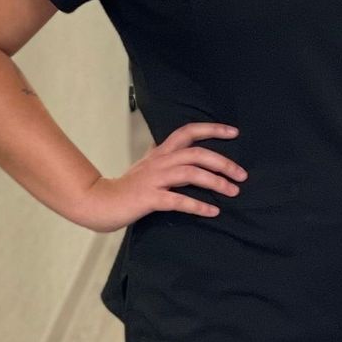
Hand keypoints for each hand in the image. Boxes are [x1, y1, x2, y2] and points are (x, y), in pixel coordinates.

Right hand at [73, 122, 246, 230]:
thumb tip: (183, 148)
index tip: (234, 132)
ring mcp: (154, 180)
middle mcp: (159, 162)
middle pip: (196, 154)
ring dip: (215, 182)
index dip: (211, 129)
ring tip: (233, 191)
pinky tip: (212, 211)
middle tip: (242, 175)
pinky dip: (198, 205)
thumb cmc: (127, 186)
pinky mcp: (150, 199)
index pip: (188, 132)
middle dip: (223, 163)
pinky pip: (178, 201)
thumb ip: (164, 155)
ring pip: (190, 174)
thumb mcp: (147, 165)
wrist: (100, 202)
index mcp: (160, 152)